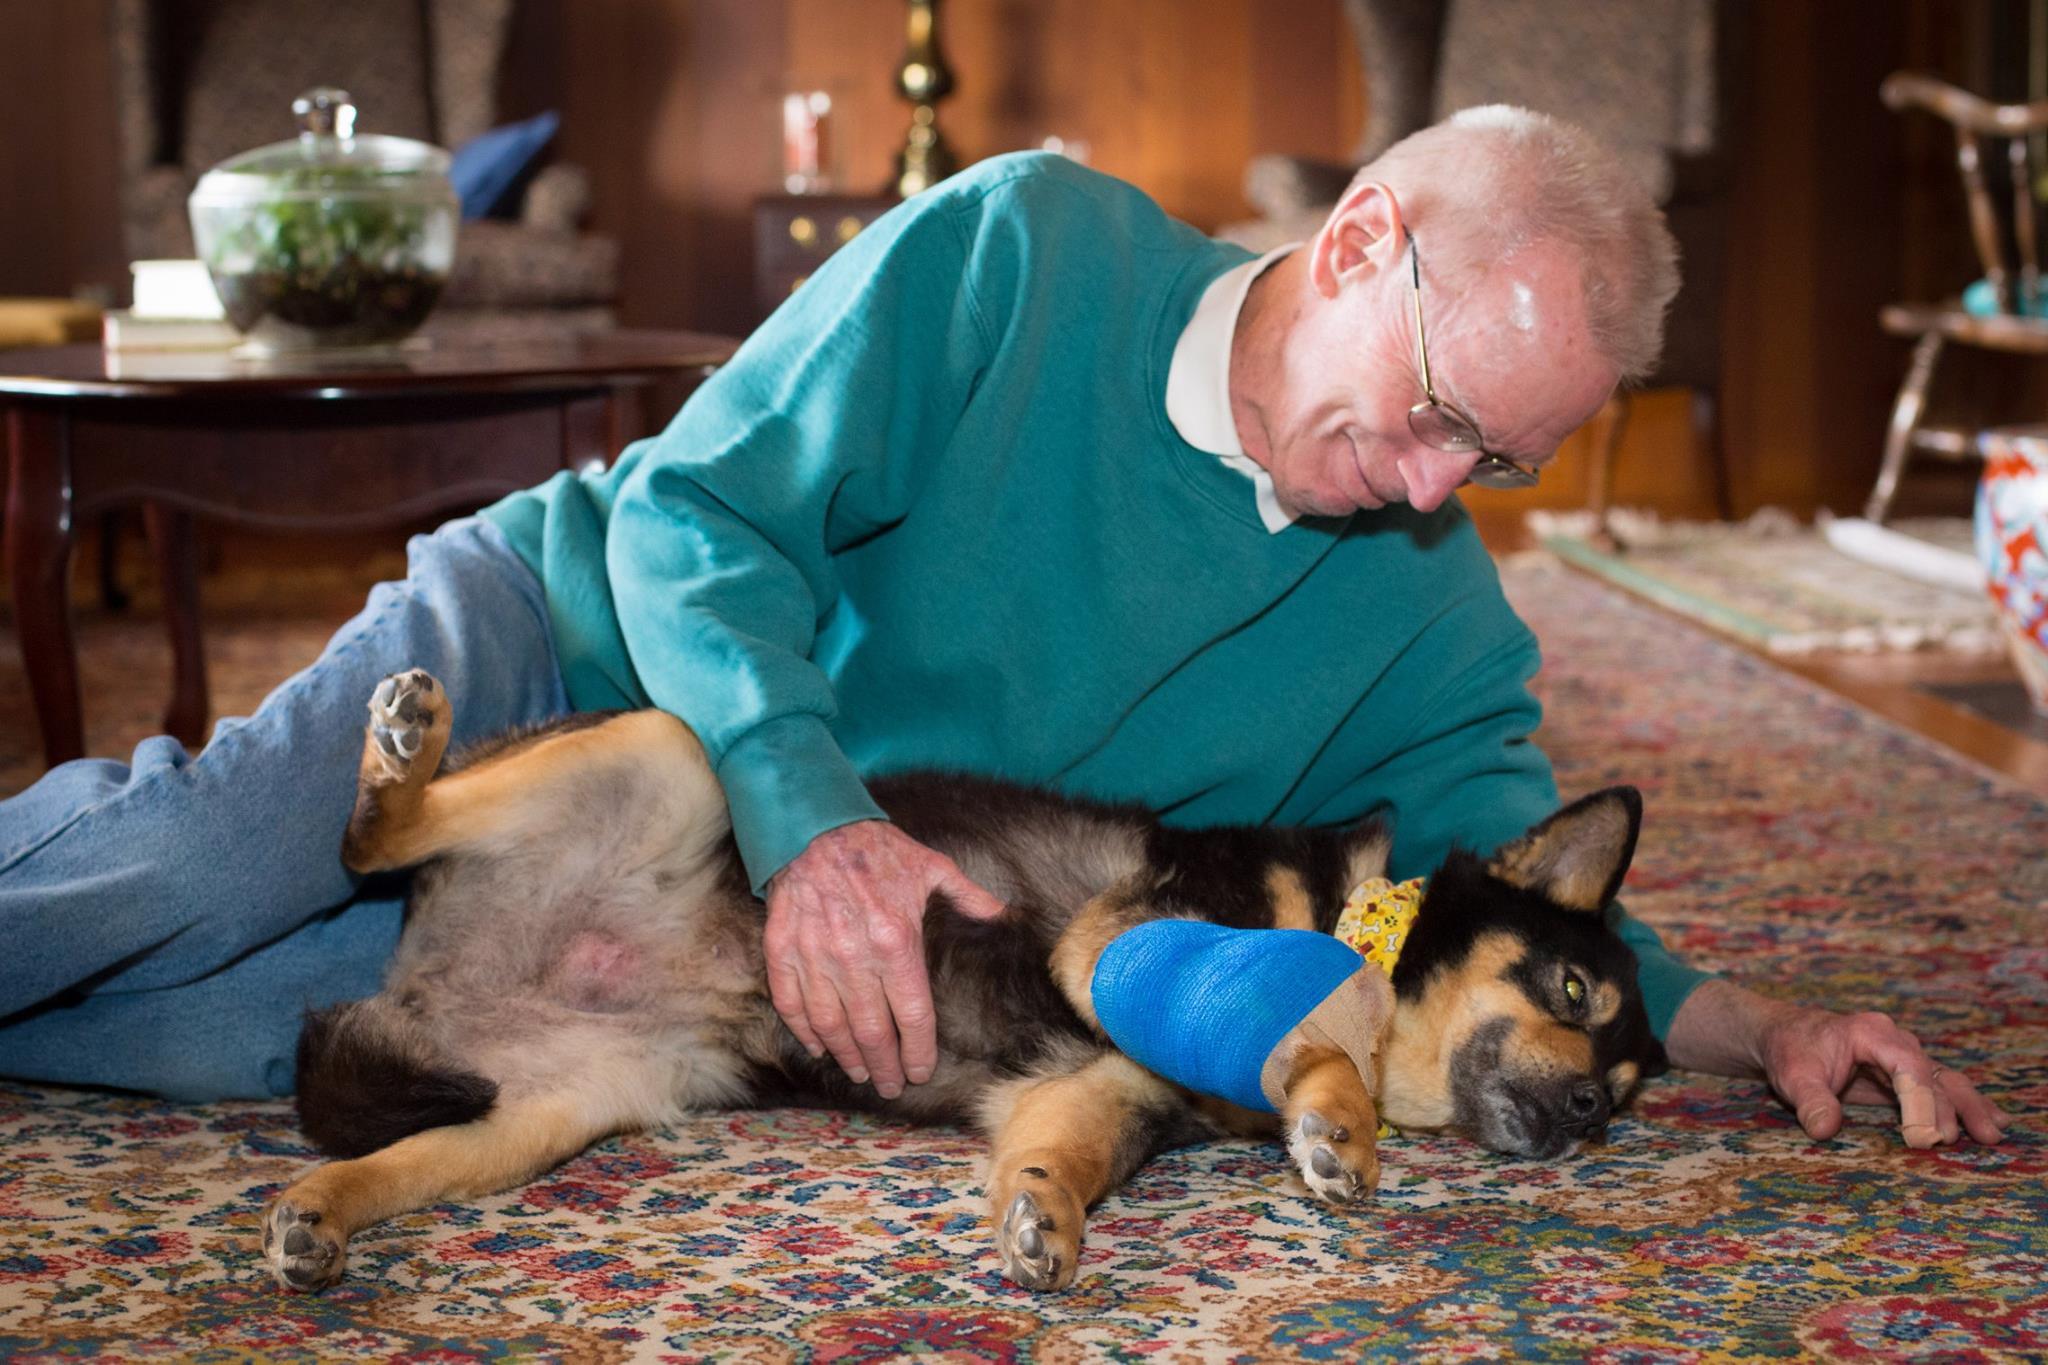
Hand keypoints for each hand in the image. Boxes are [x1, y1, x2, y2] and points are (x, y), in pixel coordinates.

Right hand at [762, 820, 1005, 1097]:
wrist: (813, 824)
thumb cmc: (877, 849)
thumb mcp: (931, 866)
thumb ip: (969, 896)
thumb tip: (1004, 914)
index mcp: (896, 941)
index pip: (911, 1016)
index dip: (918, 1052)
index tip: (920, 1072)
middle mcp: (855, 957)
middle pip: (872, 1032)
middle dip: (883, 1067)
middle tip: (889, 1087)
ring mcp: (815, 956)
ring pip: (832, 1025)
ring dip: (846, 1055)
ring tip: (859, 1071)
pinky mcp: (783, 949)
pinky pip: (792, 1003)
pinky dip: (804, 1030)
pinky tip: (818, 1046)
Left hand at [1667, 979, 2009, 1146]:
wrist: (1784, 1036)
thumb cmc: (1790, 1051)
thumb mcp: (1793, 1075)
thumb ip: (1810, 1100)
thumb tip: (1823, 1129)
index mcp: (1870, 1033)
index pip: (1907, 1067)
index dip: (1921, 1101)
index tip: (1927, 1134)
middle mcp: (1895, 1042)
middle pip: (1933, 1074)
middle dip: (1953, 1108)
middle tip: (1968, 1140)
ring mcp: (1902, 1057)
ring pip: (1944, 1081)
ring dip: (1970, 1107)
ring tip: (1993, 1134)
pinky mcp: (1903, 1075)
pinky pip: (1938, 1088)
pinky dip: (1963, 1105)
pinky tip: (1991, 1122)